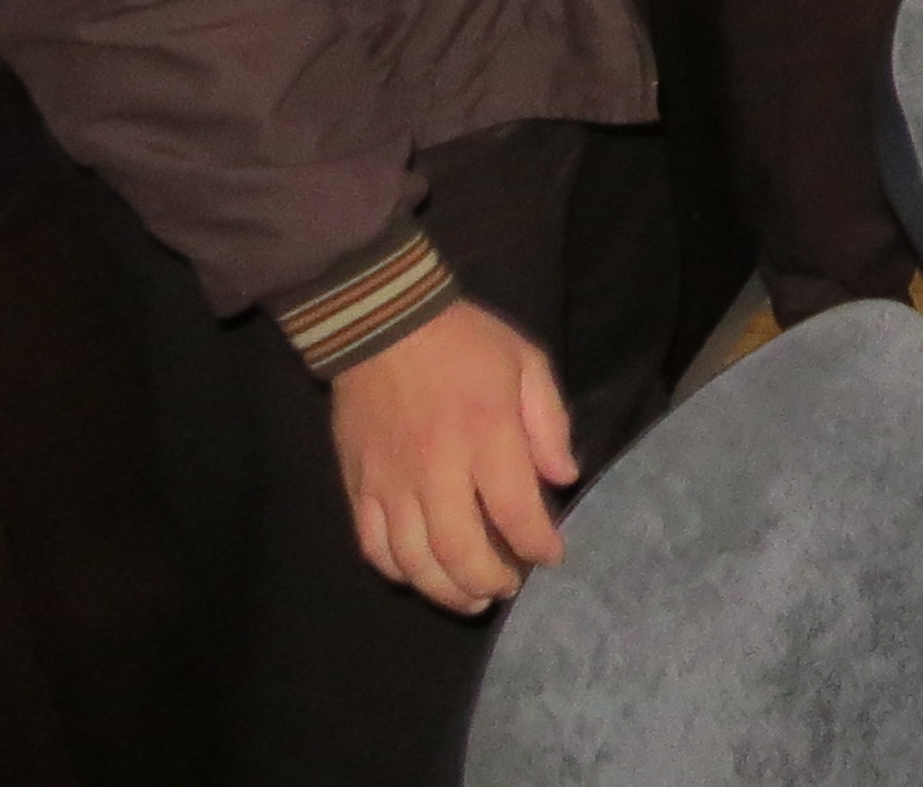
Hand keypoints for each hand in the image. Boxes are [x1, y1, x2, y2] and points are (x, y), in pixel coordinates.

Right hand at [332, 301, 575, 612]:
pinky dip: (399, 572)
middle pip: (460, 550)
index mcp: (486, 434)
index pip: (515, 511)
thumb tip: (565, 476)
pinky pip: (373, 546)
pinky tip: (420, 576)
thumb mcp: (527, 362)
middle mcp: (437, 468)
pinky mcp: (357, 487)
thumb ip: (550, 422)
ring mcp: (391, 483)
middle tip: (510, 587)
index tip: (552, 556)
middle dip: (490, 580)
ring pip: (415, 560)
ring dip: (446, 591)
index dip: (537, 545)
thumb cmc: (464, 341)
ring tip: (473, 599)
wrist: (383, 323)